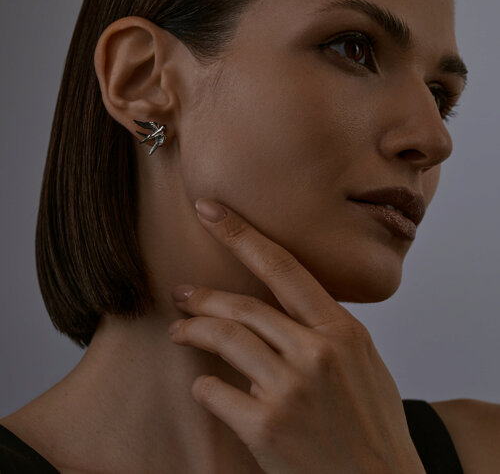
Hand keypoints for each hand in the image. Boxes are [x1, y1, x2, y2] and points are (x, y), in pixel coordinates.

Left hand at [168, 198, 424, 473]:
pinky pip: (216, 390)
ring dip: (193, 331)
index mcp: (342, 330)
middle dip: (204, 296)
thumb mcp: (362, 361)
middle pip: (243, 306)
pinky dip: (204, 385)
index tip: (210, 210)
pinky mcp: (266, 426)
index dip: (241, 235)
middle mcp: (315, 352)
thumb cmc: (371, 421)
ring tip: (178, 331)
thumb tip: (282, 306)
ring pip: (225, 339)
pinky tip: (204, 385)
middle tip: (181, 293)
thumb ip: (325, 329)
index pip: (283, 267)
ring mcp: (290, 389)